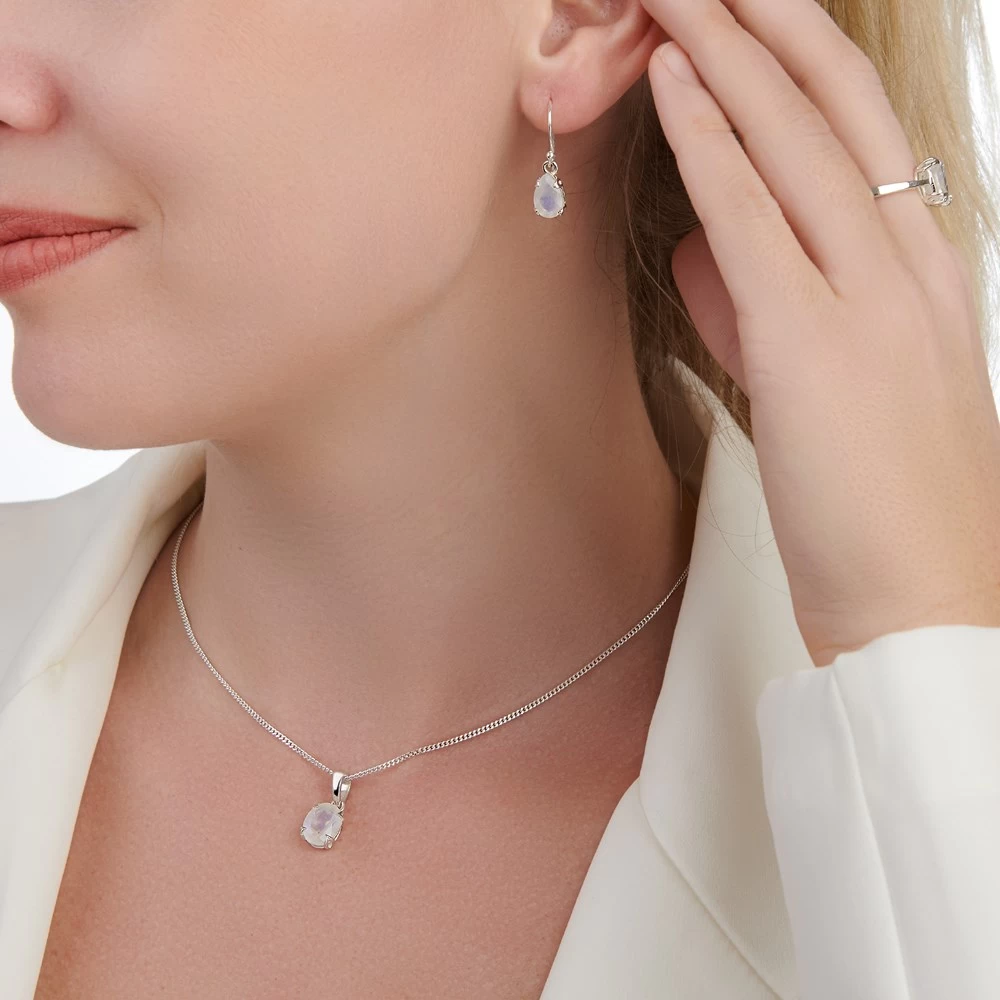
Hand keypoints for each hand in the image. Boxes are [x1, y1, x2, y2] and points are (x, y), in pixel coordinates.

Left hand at [640, 0, 999, 665]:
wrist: (922, 605)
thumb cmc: (880, 506)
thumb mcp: (818, 388)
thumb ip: (756, 310)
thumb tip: (698, 249)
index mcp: (919, 272)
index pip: (858, 136)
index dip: (800, 64)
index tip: (747, 14)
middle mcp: (908, 264)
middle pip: (832, 112)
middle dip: (765, 25)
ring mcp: (868, 299)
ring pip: (794, 144)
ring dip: (728, 55)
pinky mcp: (813, 347)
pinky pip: (752, 221)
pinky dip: (710, 144)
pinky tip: (675, 83)